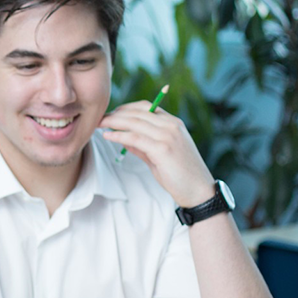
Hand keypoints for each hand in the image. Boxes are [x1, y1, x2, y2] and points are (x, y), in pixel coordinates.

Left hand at [98, 101, 214, 206]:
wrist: (198, 190)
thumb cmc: (179, 174)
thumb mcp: (159, 154)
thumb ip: (142, 144)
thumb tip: (121, 137)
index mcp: (173, 123)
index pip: (146, 107)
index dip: (126, 108)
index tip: (111, 114)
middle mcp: (172, 125)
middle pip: (137, 112)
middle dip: (115, 114)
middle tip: (99, 118)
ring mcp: (168, 136)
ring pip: (134, 122)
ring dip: (113, 122)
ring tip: (99, 125)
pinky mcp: (162, 149)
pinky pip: (134, 137)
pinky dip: (118, 135)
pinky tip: (107, 136)